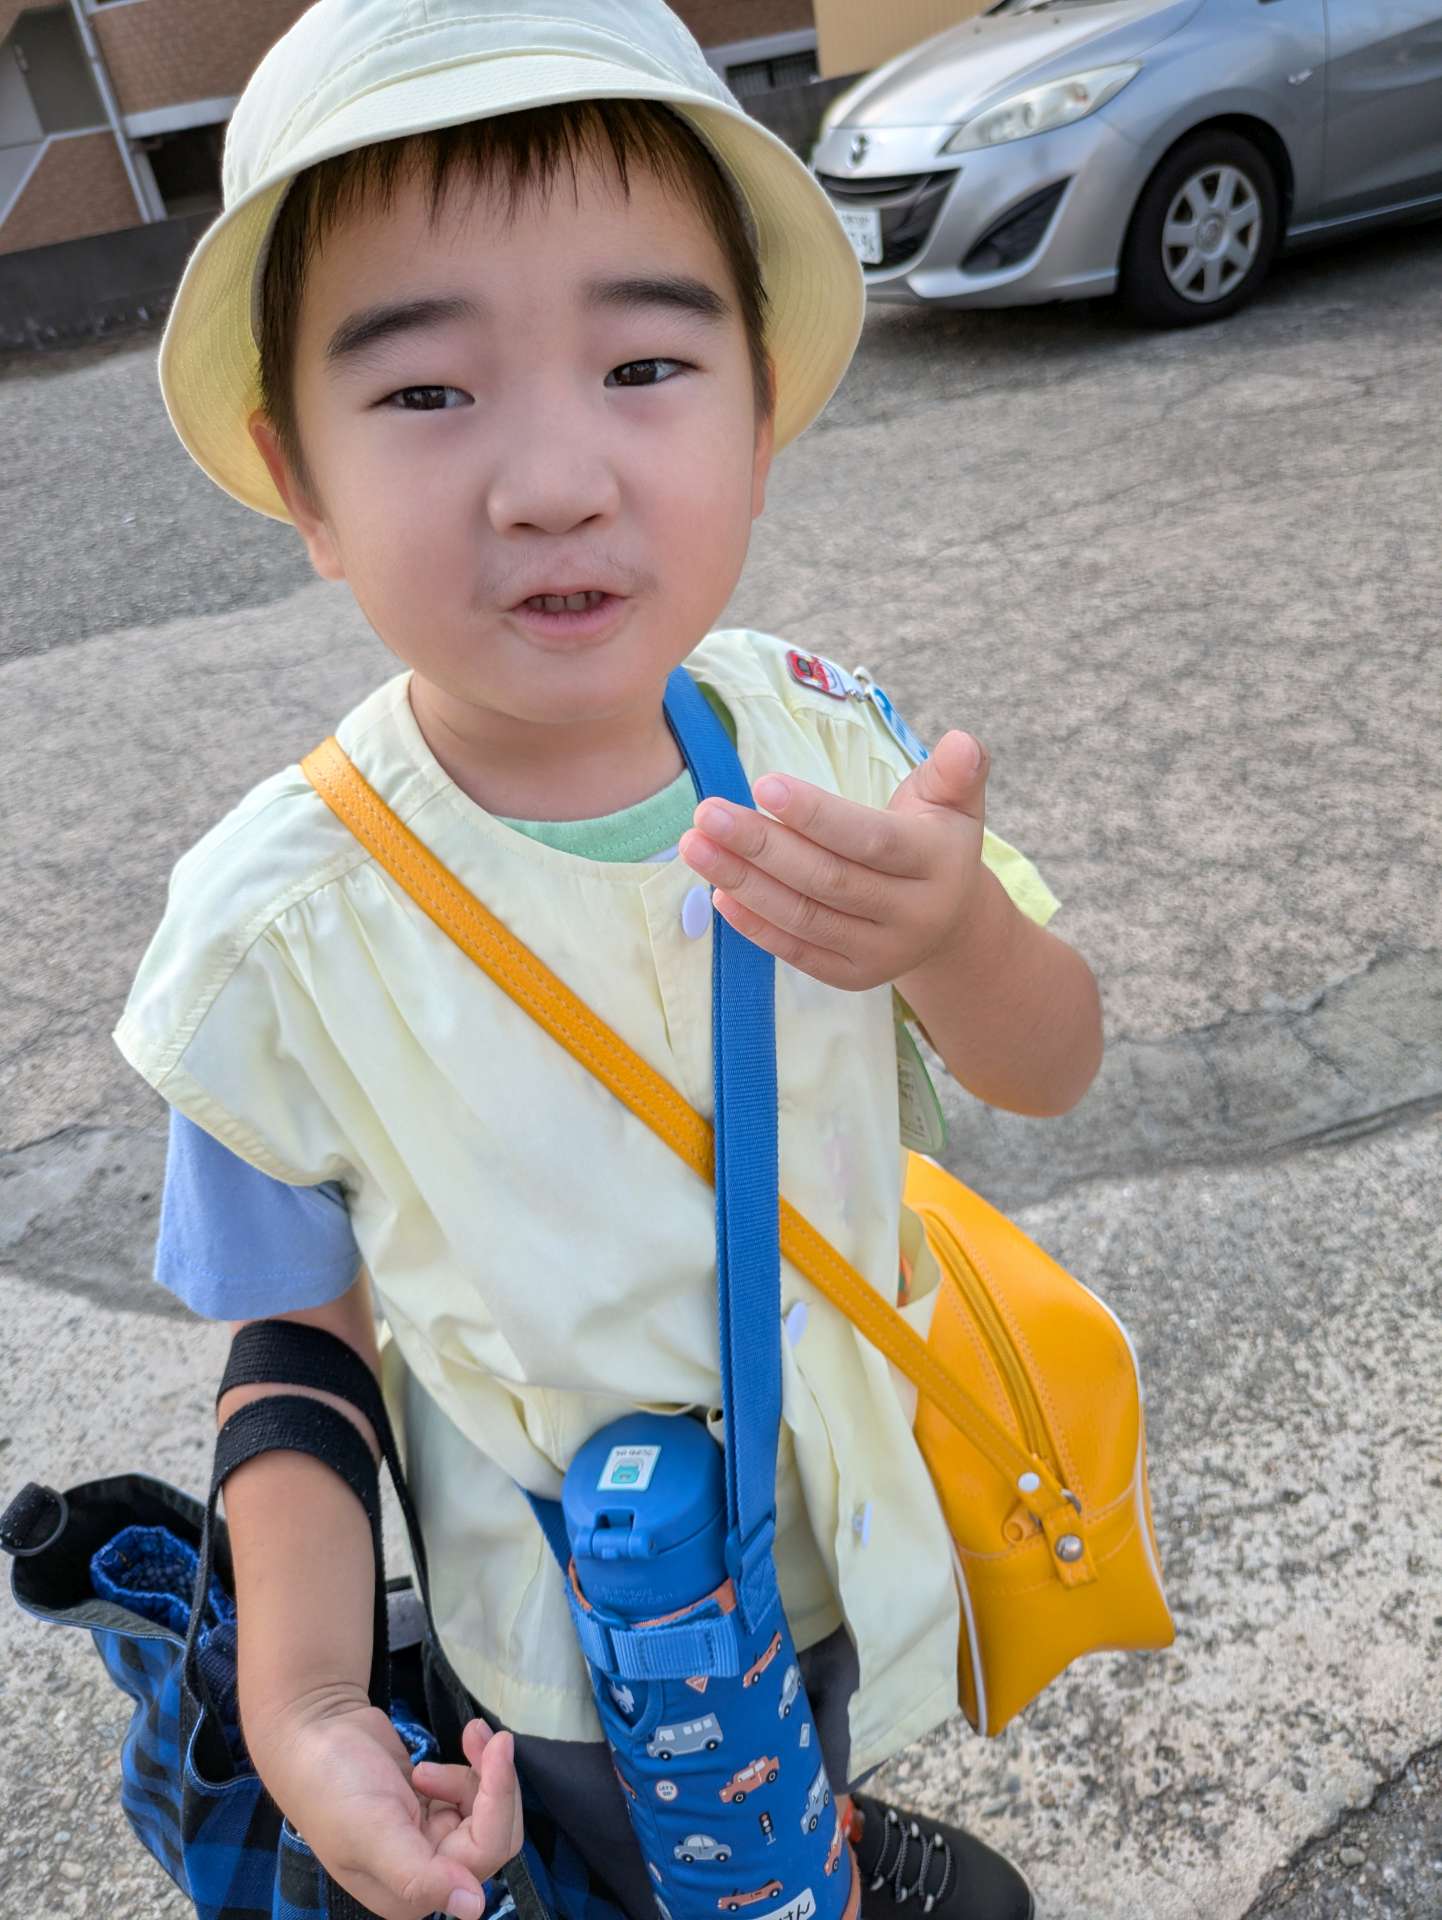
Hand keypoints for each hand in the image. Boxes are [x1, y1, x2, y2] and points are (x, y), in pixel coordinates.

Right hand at [259, 1698, 521, 1919]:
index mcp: (411, 1892)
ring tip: (450, 1744)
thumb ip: (419, 1874)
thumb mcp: (370, 1832)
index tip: (501, 1744)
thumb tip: (474, 1908)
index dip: (499, 1799)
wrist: (310, 1733)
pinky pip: (473, 1794)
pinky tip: (440, 1751)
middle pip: (494, 1834)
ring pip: (487, 1812)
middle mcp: (426, 1872)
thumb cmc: (332, 1786)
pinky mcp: (431, 1807)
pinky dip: (470, 1765)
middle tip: (486, 1736)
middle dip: (495, 1783)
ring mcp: (429, 1837)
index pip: (483, 1853)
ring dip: (479, 1771)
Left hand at [678, 730, 988, 990]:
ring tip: (696, 846)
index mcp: (937, 864)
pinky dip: (755, 926)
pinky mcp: (853, 976)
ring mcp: (882, 952)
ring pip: (805, 917)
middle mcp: (913, 915)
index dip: (817, 815)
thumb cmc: (935, 841)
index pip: (870, 839)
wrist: (950, 921)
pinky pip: (798, 951)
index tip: (762, 785)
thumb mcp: (955, 803)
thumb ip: (955, 772)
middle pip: (828, 880)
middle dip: (762, 846)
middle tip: (707, 813)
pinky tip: (718, 892)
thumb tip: (963, 742)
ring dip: (744, 882)